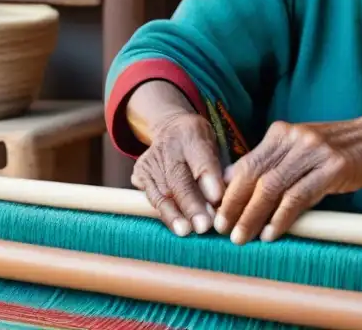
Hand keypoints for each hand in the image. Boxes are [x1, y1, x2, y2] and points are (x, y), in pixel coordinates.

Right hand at [131, 111, 225, 236]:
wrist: (170, 130)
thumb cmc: (200, 144)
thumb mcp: (215, 147)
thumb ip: (218, 171)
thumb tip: (222, 201)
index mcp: (192, 134)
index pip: (202, 157)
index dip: (209, 179)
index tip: (217, 198)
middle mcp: (168, 146)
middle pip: (180, 179)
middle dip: (192, 205)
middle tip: (204, 225)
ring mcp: (150, 161)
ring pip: (163, 192)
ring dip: (176, 215)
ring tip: (187, 231)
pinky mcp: (139, 175)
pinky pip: (153, 198)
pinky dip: (166, 214)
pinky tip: (177, 226)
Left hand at [214, 112, 361, 244]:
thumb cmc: (335, 148)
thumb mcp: (300, 148)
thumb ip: (271, 162)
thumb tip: (232, 185)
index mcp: (281, 132)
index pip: (245, 163)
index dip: (227, 191)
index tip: (215, 213)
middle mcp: (293, 138)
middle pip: (253, 175)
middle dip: (233, 205)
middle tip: (221, 229)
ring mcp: (313, 152)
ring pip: (272, 187)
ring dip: (253, 215)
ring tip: (241, 237)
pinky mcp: (332, 168)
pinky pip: (299, 196)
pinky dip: (282, 217)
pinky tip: (272, 232)